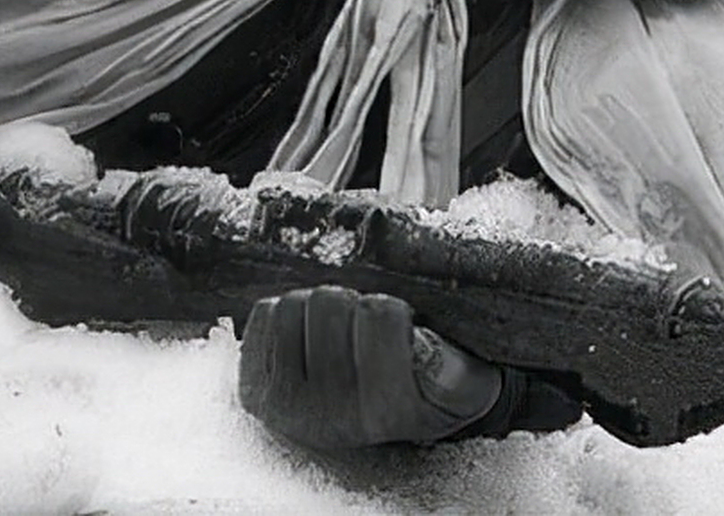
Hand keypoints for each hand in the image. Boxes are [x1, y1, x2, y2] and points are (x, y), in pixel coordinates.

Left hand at [239, 286, 580, 450]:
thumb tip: (424, 349)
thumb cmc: (433, 391)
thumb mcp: (466, 385)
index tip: (406, 325)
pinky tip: (310, 338)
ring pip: (293, 306)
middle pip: (329, 303)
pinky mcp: (256, 393)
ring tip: (341, 330)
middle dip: (355, 304)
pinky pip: (265, 317)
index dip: (394, 308)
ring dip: (319, 308)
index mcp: (386, 413)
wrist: (390, 420)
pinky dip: (288, 316)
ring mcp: (285, 407)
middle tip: (370, 326)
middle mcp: (330, 417)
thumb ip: (456, 369)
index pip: (378, 315)